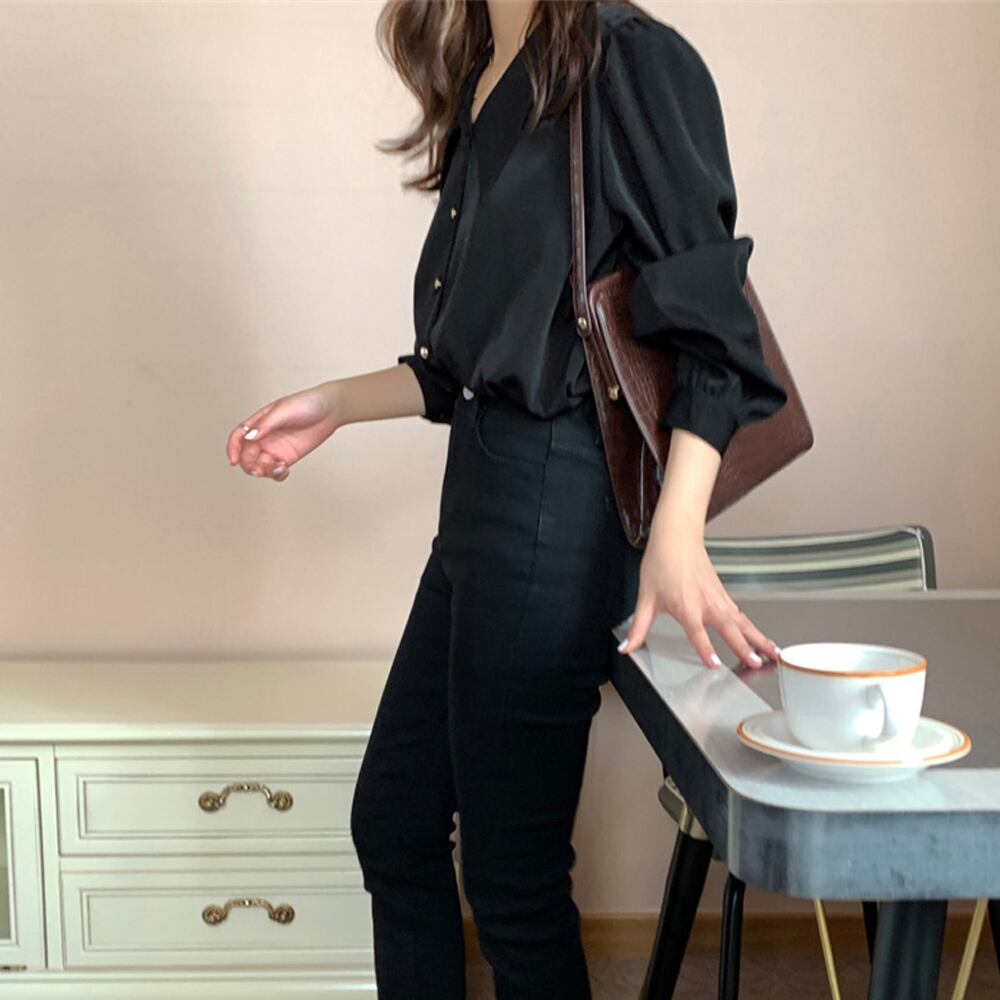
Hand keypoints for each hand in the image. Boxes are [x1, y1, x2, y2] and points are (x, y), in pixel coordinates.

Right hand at [226, 382, 340, 481]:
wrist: (330, 410)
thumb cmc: (306, 403)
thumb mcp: (284, 411)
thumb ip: (266, 424)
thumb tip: (249, 437)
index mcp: (259, 423)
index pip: (239, 437)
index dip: (232, 449)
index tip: (234, 461)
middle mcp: (265, 437)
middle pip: (247, 456)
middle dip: (250, 465)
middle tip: (259, 469)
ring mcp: (276, 448)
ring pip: (260, 466)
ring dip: (264, 471)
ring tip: (280, 468)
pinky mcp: (288, 457)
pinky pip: (276, 471)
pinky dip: (277, 474)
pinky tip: (285, 470)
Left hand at [616, 531, 780, 669]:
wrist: (677, 536)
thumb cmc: (661, 563)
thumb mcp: (646, 598)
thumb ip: (638, 628)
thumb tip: (625, 648)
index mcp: (686, 606)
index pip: (697, 633)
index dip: (706, 649)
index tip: (715, 665)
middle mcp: (706, 603)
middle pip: (729, 629)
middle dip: (745, 647)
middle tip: (758, 664)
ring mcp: (718, 598)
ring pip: (742, 622)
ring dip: (758, 638)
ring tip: (774, 654)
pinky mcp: (723, 594)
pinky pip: (740, 614)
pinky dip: (753, 628)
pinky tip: (762, 639)